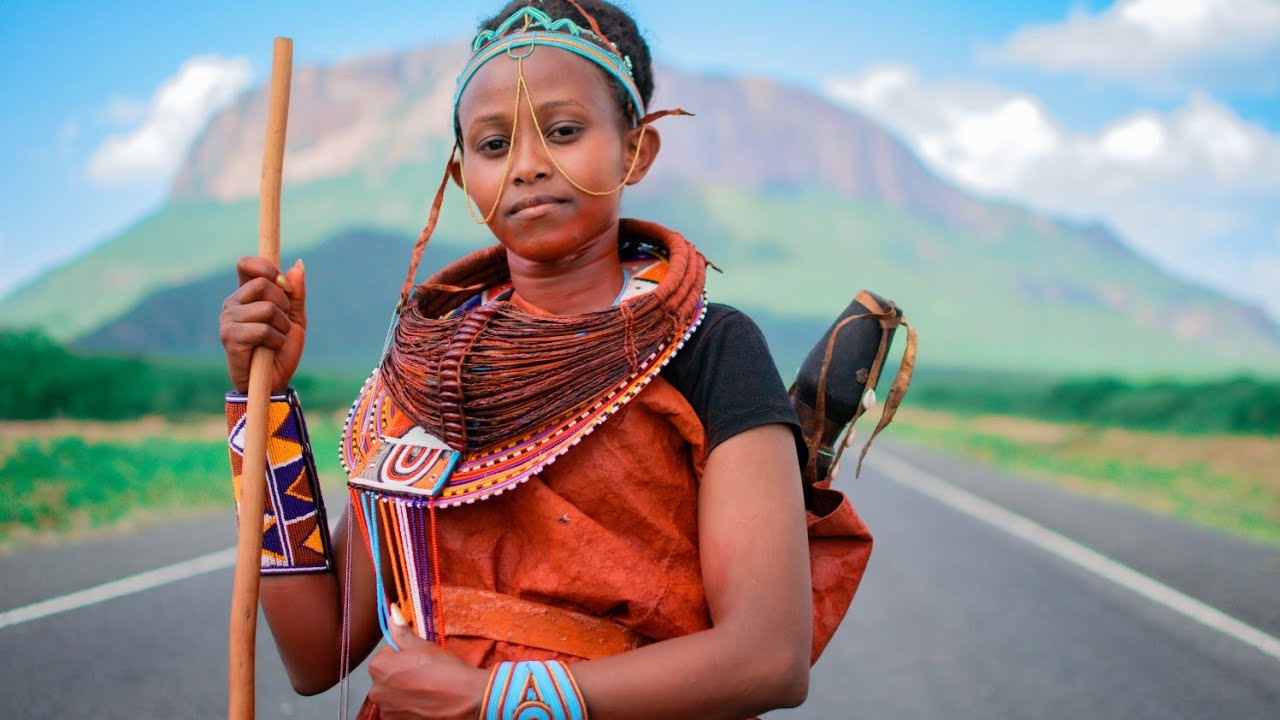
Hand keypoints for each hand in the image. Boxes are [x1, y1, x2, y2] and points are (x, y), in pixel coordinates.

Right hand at [219, 256, 306, 392]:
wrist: (274, 381)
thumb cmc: (281, 350)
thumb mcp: (294, 319)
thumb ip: (296, 294)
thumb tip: (298, 264)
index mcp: (246, 295)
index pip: (246, 264)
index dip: (266, 268)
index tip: (284, 284)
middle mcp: (232, 303)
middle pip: (263, 284)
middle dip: (283, 305)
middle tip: (281, 324)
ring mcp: (228, 319)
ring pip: (267, 308)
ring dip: (282, 327)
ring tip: (275, 340)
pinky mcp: (229, 337)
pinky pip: (263, 329)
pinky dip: (275, 341)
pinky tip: (269, 350)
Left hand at [367, 605, 489, 719]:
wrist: (465, 699)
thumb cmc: (445, 669)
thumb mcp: (423, 646)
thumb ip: (402, 631)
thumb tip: (391, 612)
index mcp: (379, 667)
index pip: (386, 655)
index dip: (403, 655)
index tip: (419, 659)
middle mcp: (376, 691)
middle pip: (386, 677)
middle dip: (401, 675)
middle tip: (425, 674)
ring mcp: (386, 711)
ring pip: (392, 695)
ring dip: (404, 692)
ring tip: (427, 689)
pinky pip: (398, 711)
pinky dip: (409, 708)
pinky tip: (426, 703)